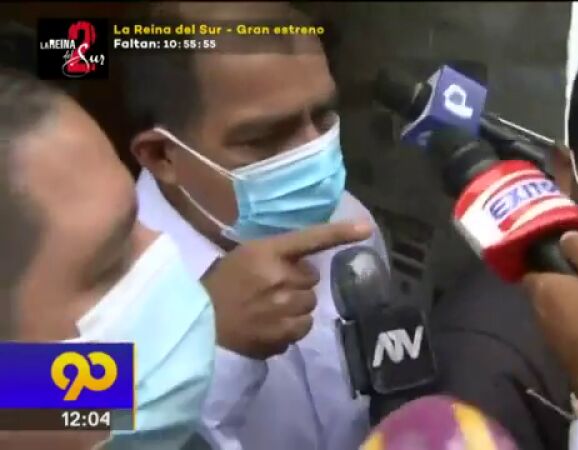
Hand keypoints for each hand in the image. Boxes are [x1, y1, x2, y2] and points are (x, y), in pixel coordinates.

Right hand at [203, 221, 372, 359]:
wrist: (197, 325)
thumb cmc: (218, 286)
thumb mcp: (243, 257)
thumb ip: (274, 255)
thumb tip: (301, 259)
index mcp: (267, 252)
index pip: (311, 239)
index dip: (340, 232)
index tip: (366, 228)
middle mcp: (280, 277)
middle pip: (312, 278)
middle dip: (297, 282)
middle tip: (272, 288)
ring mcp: (283, 307)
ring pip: (311, 304)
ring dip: (296, 306)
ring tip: (270, 309)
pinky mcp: (284, 334)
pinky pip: (304, 326)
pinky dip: (292, 327)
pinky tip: (271, 326)